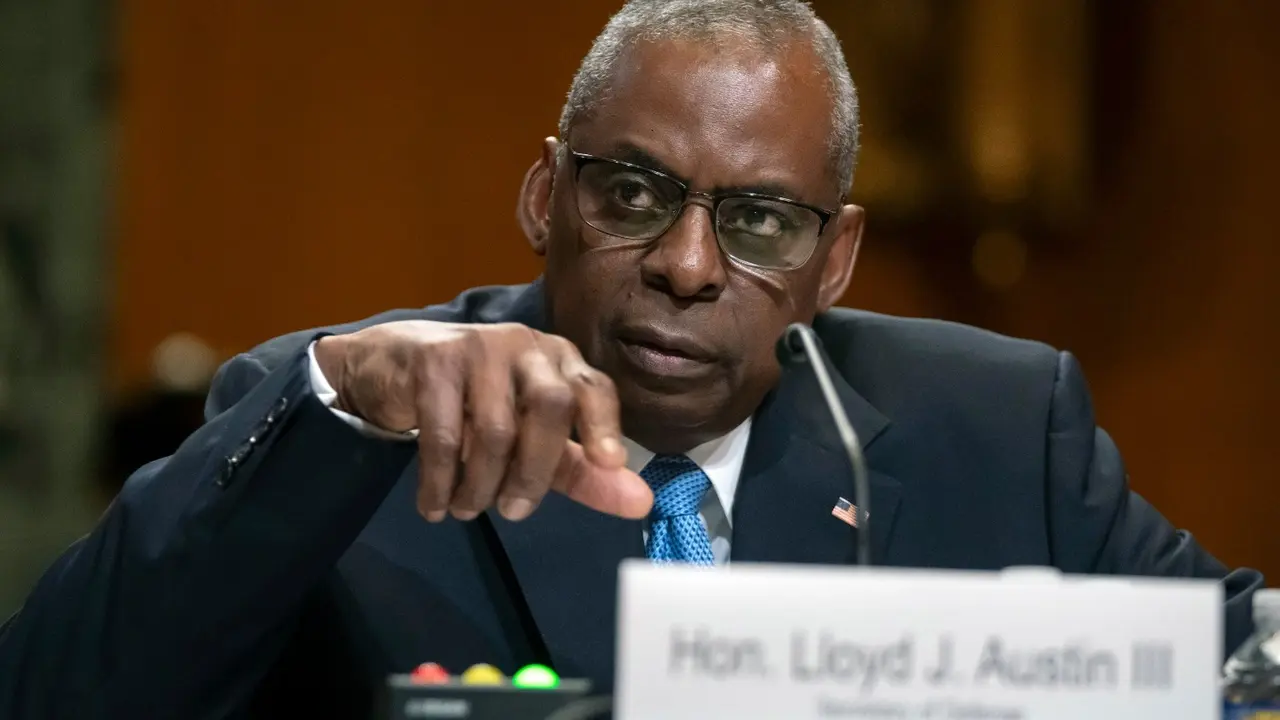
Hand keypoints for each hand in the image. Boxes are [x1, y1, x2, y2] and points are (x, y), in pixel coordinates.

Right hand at [313, 321, 651, 521]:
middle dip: (535, 471)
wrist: (393, 367)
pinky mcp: (434, 360)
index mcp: (560, 360)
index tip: (609, 462)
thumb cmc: (475, 405)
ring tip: (466, 509)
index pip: (593, 387)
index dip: (603, 424)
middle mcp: (527, 346)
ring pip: (496, 429)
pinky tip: (434, 504)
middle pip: (550, 406)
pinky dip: (441, 480)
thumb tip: (642, 503)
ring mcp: (479, 346)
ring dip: (481, 485)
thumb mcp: (534, 440)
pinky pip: (444, 434)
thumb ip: (584, 471)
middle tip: (513, 512)